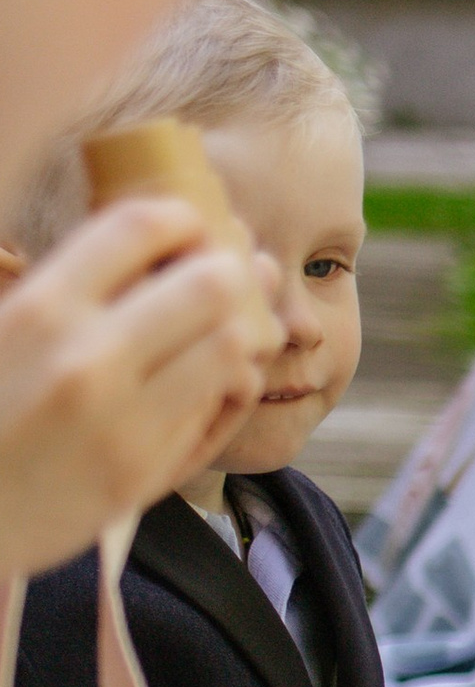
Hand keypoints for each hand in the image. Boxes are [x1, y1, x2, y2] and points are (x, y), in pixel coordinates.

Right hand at [0, 200, 280, 581]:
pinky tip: (214, 376)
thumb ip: (64, 287)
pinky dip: (228, 381)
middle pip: (212, 283)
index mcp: (38, 310)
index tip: (188, 225)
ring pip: (233, 345)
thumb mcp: (1, 328)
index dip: (181, 217)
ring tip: (226, 325)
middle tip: (224, 275)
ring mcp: (124, 419)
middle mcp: (87, 359)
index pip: (142, 227)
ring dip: (239, 327)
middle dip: (228, 271)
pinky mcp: (147, 469)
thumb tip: (143, 241)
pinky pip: (217, 406)